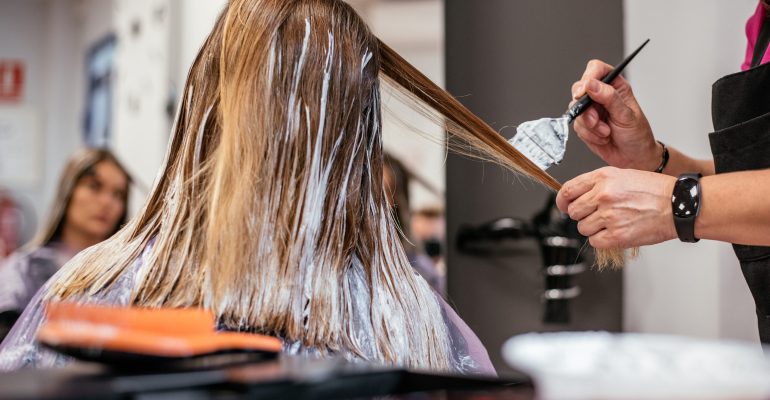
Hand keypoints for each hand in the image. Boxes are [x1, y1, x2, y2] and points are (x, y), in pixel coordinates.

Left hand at [556, 167, 677, 247]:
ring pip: (582, 228)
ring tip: (611, 222)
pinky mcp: (617, 235)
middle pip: (573, 212)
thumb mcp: (623, 175)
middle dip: (582, 215)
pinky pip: (594, 241)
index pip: (568, 190)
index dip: (562, 200)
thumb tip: (578, 195)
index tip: (563, 205)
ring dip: (593, 228)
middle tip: (597, 215)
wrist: (678, 205)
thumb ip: (598, 183)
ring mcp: (609, 215)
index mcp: (603, 177)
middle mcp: (603, 195)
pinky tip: (615, 232)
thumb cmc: (655, 190)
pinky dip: (602, 240)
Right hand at [571, 60, 659, 170]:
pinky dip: (589, 135)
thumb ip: (609, 98)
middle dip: (586, 107)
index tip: (585, 91)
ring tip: (606, 132)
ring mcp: (592, 110)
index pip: (596, 69)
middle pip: (580, 89)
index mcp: (615, 86)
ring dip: (590, 125)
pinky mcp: (585, 125)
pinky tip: (603, 138)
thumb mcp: (626, 115)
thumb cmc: (637, 135)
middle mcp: (601, 95)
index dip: (588, 77)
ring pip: (576, 110)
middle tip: (595, 119)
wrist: (635, 159)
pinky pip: (577, 126)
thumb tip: (591, 84)